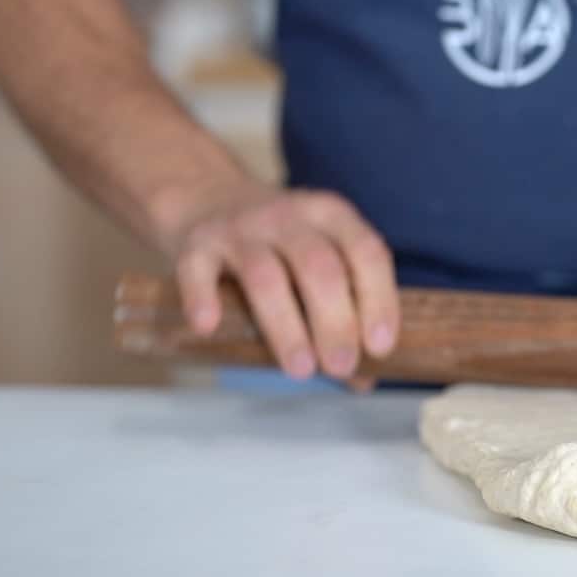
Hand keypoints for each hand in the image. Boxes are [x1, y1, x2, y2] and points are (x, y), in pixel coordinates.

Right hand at [160, 177, 399, 381]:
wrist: (204, 195)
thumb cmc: (276, 243)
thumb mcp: (316, 260)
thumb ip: (343, 311)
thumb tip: (365, 380)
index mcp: (331, 216)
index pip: (366, 252)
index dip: (379, 299)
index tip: (379, 346)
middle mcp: (289, 216)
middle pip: (319, 267)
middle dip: (336, 321)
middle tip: (342, 365)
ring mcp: (240, 228)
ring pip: (265, 276)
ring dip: (285, 326)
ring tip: (300, 368)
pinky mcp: (196, 243)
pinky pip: (198, 270)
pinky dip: (203, 298)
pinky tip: (209, 327)